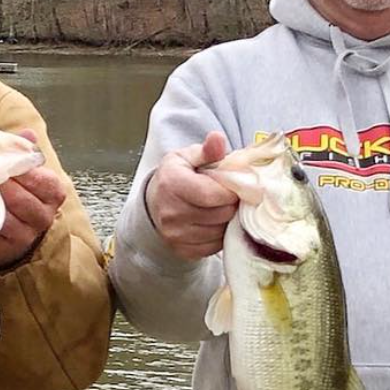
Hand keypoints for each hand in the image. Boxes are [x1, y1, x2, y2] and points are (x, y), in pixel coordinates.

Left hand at [0, 130, 65, 269]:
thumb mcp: (24, 172)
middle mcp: (44, 216)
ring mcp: (27, 235)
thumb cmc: (17, 195)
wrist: (11, 234)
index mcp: (53, 192)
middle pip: (20, 197)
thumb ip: (23, 151)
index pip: (40, 178)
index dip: (17, 168)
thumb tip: (28, 133)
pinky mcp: (8, 248)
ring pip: (4, 215)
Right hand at [146, 132, 236, 259]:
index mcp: (171, 184)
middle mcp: (170, 212)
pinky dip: (220, 235)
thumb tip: (217, 139)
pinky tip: (215, 222)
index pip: (213, 194)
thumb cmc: (176, 177)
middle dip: (231, 204)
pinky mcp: (183, 250)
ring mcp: (175, 235)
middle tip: (230, 196)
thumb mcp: (188, 157)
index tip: (234, 185)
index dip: (231, 190)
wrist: (155, 203)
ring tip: (222, 208)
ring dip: (227, 220)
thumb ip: (207, 150)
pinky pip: (214, 246)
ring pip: (220, 231)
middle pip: (220, 214)